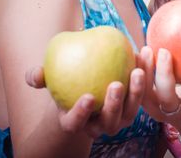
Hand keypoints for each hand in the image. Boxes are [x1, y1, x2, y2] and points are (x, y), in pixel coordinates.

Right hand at [25, 66, 144, 137]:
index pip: (76, 123)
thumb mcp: (49, 80)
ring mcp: (118, 119)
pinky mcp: (133, 106)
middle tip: (116, 84)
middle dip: (114, 105)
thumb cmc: (63, 83)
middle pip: (109, 122)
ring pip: (130, 111)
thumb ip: (39, 77)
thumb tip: (35, 73)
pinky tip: (144, 54)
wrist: (84, 85)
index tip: (87, 97)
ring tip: (137, 70)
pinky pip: (141, 93)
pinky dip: (145, 74)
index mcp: (75, 121)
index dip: (81, 113)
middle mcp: (98, 126)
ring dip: (136, 91)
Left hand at [138, 38, 180, 133]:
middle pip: (168, 98)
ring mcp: (160, 114)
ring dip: (145, 73)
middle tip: (164, 51)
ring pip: (147, 97)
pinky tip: (136, 54)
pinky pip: (138, 91)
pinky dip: (137, 73)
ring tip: (146, 49)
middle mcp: (179, 115)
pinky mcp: (148, 109)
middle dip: (164, 75)